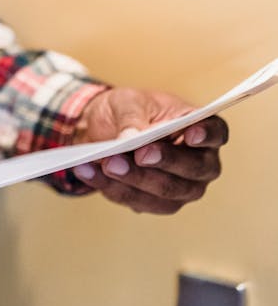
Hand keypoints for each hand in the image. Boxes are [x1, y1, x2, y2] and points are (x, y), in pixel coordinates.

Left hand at [71, 87, 227, 214]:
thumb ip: (132, 118)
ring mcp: (180, 188)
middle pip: (193, 170)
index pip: (215, 133)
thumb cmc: (127, 110)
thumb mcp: (127, 102)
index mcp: (200, 128)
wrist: (102, 129)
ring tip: (106, 163)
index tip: (191, 134)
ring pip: (165, 193)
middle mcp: (199, 164)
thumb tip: (131, 140)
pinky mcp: (154, 203)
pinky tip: (88, 171)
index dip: (207, 136)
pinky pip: (137, 200)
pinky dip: (110, 186)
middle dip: (164, 163)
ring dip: (134, 179)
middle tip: (139, 153)